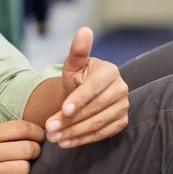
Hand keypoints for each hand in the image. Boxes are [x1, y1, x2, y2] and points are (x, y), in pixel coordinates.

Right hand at [0, 120, 44, 173]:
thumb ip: (0, 133)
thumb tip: (30, 132)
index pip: (20, 128)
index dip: (36, 132)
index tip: (39, 136)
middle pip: (27, 149)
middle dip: (34, 151)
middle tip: (31, 153)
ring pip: (24, 169)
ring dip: (25, 169)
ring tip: (17, 168)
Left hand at [47, 27, 128, 148]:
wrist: (83, 94)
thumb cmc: (77, 77)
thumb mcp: (73, 65)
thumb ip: (78, 50)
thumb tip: (84, 30)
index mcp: (109, 71)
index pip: (93, 88)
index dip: (78, 100)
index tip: (63, 111)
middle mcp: (121, 89)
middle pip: (94, 108)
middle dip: (70, 120)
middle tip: (49, 129)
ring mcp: (123, 107)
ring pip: (97, 123)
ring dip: (74, 133)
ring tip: (54, 138)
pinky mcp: (121, 122)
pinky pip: (102, 134)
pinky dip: (83, 140)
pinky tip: (66, 143)